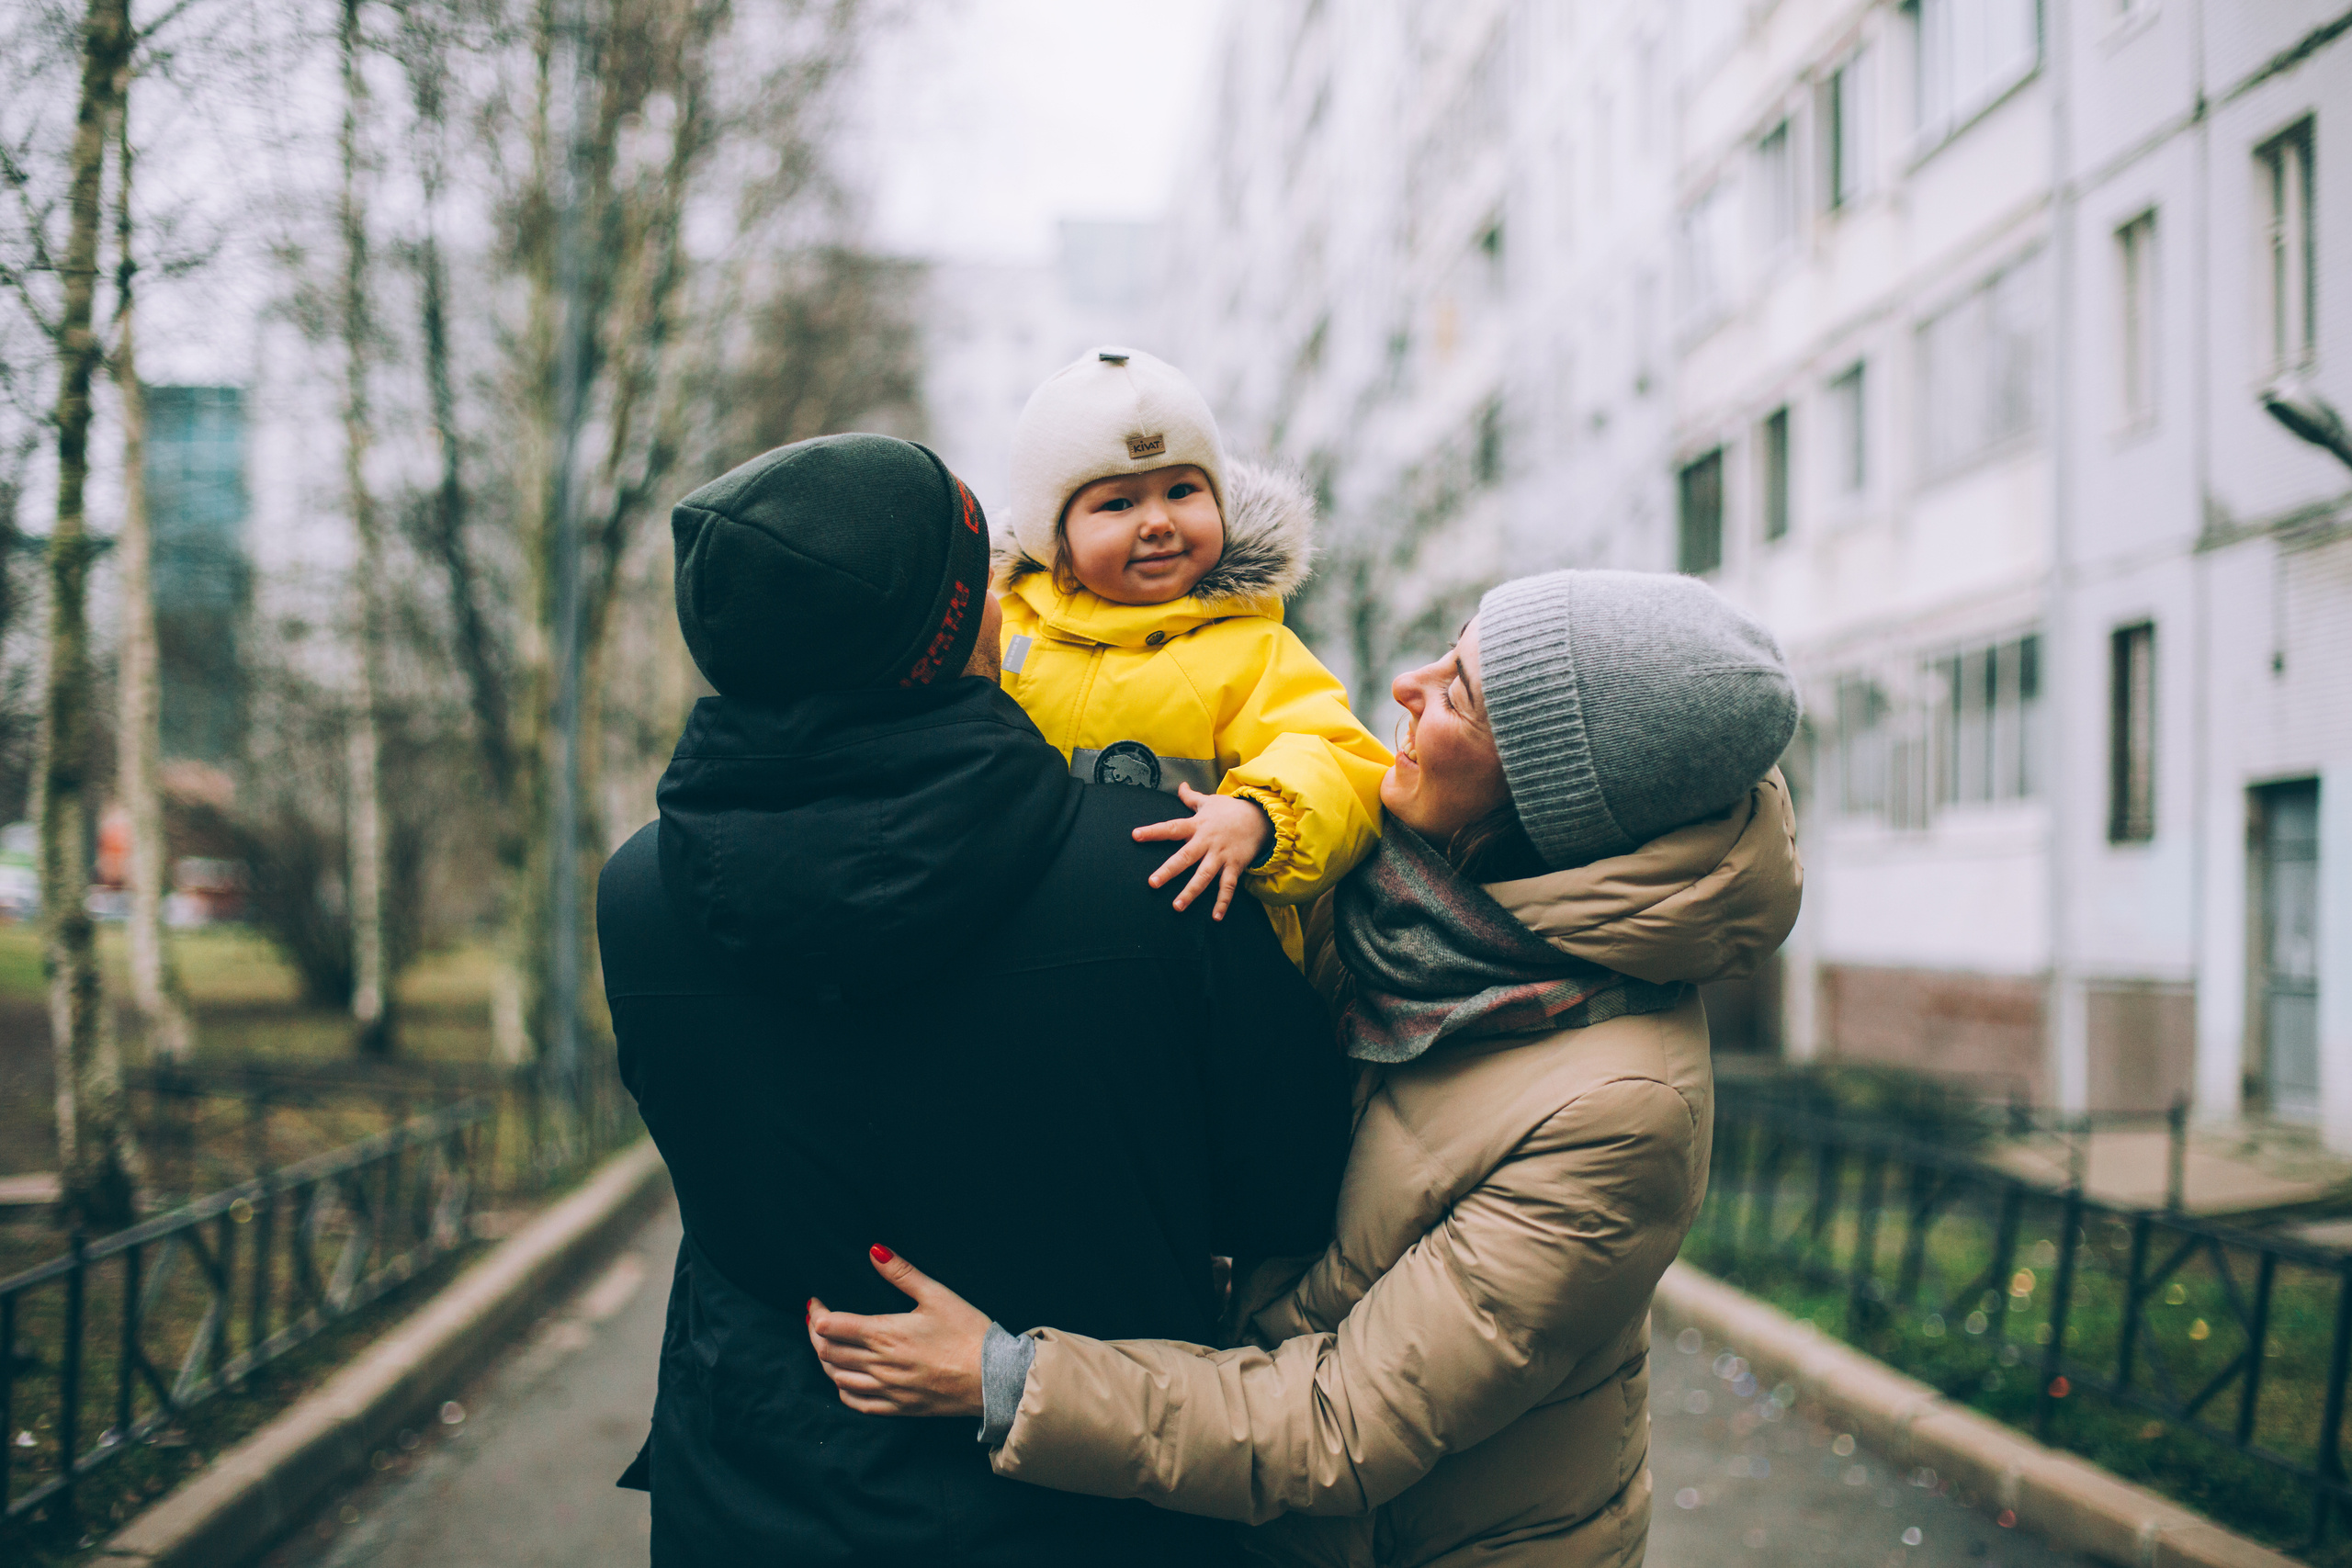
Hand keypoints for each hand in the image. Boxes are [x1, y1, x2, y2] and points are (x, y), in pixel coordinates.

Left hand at [806, 1245, 989, 1418]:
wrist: (993, 1378)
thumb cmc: (968, 1332)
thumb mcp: (937, 1295)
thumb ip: (901, 1273)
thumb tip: (874, 1250)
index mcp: (884, 1334)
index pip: (831, 1326)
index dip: (817, 1313)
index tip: (816, 1303)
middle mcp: (879, 1365)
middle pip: (827, 1352)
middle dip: (816, 1334)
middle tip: (817, 1321)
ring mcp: (888, 1390)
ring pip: (838, 1377)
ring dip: (825, 1360)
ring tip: (827, 1345)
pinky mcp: (899, 1407)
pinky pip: (858, 1403)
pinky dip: (843, 1388)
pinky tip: (844, 1379)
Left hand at [1131, 784, 1271, 919]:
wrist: (1262, 817)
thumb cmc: (1231, 810)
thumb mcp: (1210, 801)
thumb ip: (1191, 797)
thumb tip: (1180, 785)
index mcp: (1197, 825)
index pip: (1171, 828)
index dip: (1153, 831)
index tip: (1135, 835)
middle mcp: (1207, 842)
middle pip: (1186, 857)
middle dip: (1169, 870)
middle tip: (1152, 883)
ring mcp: (1222, 855)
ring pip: (1204, 875)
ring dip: (1191, 892)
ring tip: (1177, 906)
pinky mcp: (1235, 866)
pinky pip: (1228, 886)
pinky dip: (1222, 902)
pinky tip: (1215, 917)